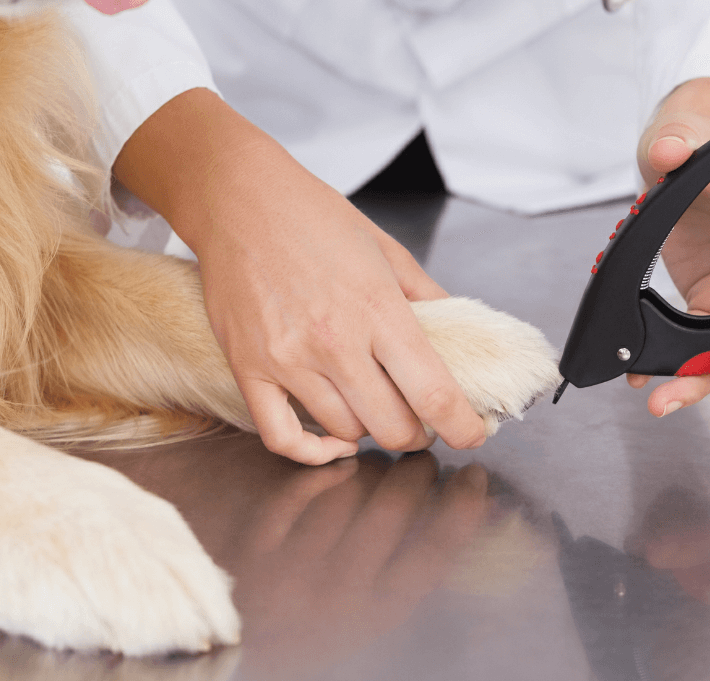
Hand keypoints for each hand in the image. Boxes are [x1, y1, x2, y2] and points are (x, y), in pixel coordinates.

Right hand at [115, 90, 485, 463]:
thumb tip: (459, 338)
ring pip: (345, 432)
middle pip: (392, 427)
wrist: (239, 199)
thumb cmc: (312, 216)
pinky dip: (313, 453)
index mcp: (378, 310)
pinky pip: (282, 439)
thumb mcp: (386, 249)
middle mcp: (335, 343)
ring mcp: (288, 361)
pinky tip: (332, 442)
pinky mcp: (248, 369)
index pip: (434, 394)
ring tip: (372, 406)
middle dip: (417, 432)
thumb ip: (428, 298)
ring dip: (368, 430)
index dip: (461, 427)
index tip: (470, 434)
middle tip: (419, 417)